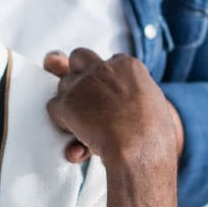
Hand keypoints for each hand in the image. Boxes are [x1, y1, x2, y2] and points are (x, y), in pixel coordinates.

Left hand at [44, 48, 180, 166]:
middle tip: (84, 97)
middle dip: (78, 73)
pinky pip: (53, 107)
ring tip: (86, 125)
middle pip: (79, 57)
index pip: (109, 62)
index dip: (105, 80)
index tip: (109, 97)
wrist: (140, 148)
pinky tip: (78, 134)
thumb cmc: (153, 135)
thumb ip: (133, 94)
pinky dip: (61, 122)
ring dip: (70, 102)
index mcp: (127, 65)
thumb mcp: (153, 103)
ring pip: (64, 85)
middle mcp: (102, 68)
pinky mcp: (67, 101)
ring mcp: (83, 83)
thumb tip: (118, 104)